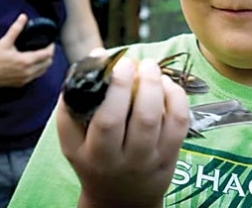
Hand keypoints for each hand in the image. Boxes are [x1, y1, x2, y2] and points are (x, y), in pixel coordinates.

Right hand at [0, 14, 54, 87]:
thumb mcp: (4, 42)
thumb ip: (16, 29)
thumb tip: (23, 17)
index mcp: (26, 61)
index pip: (47, 55)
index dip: (51, 47)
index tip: (50, 42)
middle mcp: (28, 72)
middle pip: (48, 63)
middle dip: (49, 55)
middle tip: (46, 47)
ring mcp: (25, 79)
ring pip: (43, 71)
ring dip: (44, 63)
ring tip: (40, 54)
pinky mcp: (20, 84)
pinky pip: (35, 77)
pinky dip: (38, 70)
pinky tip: (32, 64)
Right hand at [57, 57, 189, 207]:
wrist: (118, 200)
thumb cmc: (92, 159)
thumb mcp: (72, 140)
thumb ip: (72, 102)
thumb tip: (95, 56)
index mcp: (94, 154)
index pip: (108, 120)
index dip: (117, 87)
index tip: (119, 62)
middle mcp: (124, 161)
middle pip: (142, 118)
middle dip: (143, 82)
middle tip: (138, 61)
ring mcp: (150, 160)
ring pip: (163, 120)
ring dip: (159, 86)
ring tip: (151, 68)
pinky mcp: (170, 158)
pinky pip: (179, 124)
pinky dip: (176, 98)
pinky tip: (166, 85)